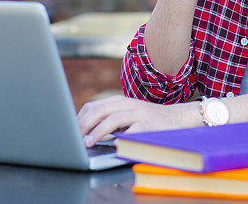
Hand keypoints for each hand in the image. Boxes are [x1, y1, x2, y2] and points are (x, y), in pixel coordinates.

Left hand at [77, 95, 198, 146]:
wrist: (178, 118)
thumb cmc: (149, 120)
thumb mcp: (128, 115)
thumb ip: (110, 118)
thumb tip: (85, 130)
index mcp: (120, 101)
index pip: (93, 106)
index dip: (79, 118)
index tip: (69, 131)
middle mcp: (128, 104)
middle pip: (100, 110)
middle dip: (84, 124)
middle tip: (73, 138)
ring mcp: (139, 114)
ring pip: (114, 119)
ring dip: (98, 132)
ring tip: (88, 142)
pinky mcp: (150, 125)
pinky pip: (133, 131)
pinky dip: (123, 138)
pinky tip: (115, 145)